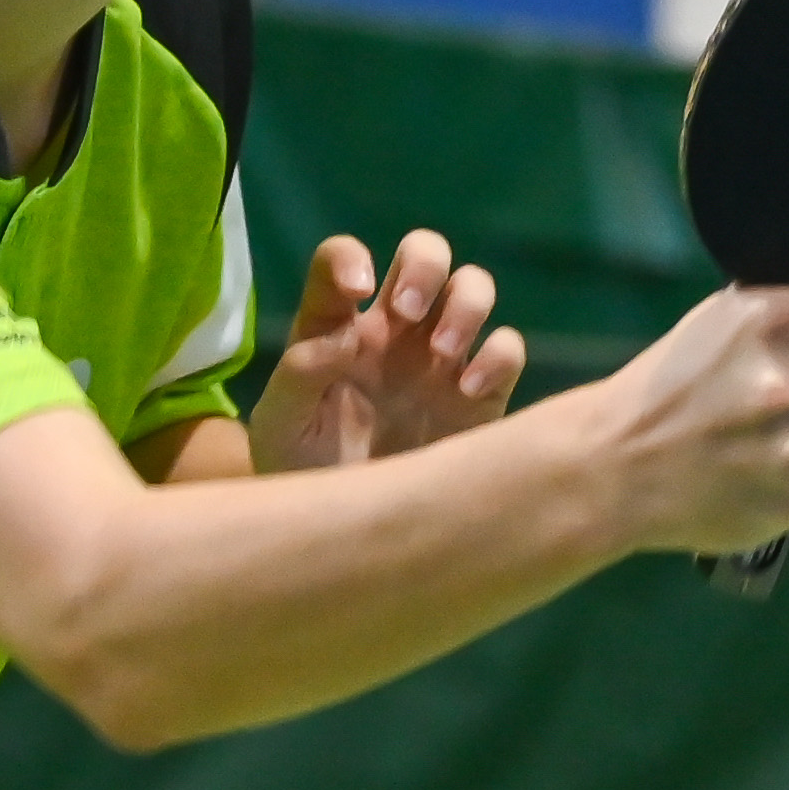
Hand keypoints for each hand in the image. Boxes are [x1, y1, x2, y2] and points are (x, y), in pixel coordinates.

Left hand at [247, 230, 526, 471]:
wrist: (347, 536)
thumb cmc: (301, 471)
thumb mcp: (279, 424)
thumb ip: (298, 372)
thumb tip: (344, 336)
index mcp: (336, 325)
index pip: (342, 260)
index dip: (350, 257)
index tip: (356, 289)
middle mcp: (394, 329)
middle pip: (425, 253)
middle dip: (425, 265)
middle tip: (408, 311)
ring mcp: (441, 358)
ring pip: (473, 287)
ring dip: (465, 302)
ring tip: (443, 350)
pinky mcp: (481, 397)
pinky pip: (508, 348)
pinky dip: (499, 354)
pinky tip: (472, 387)